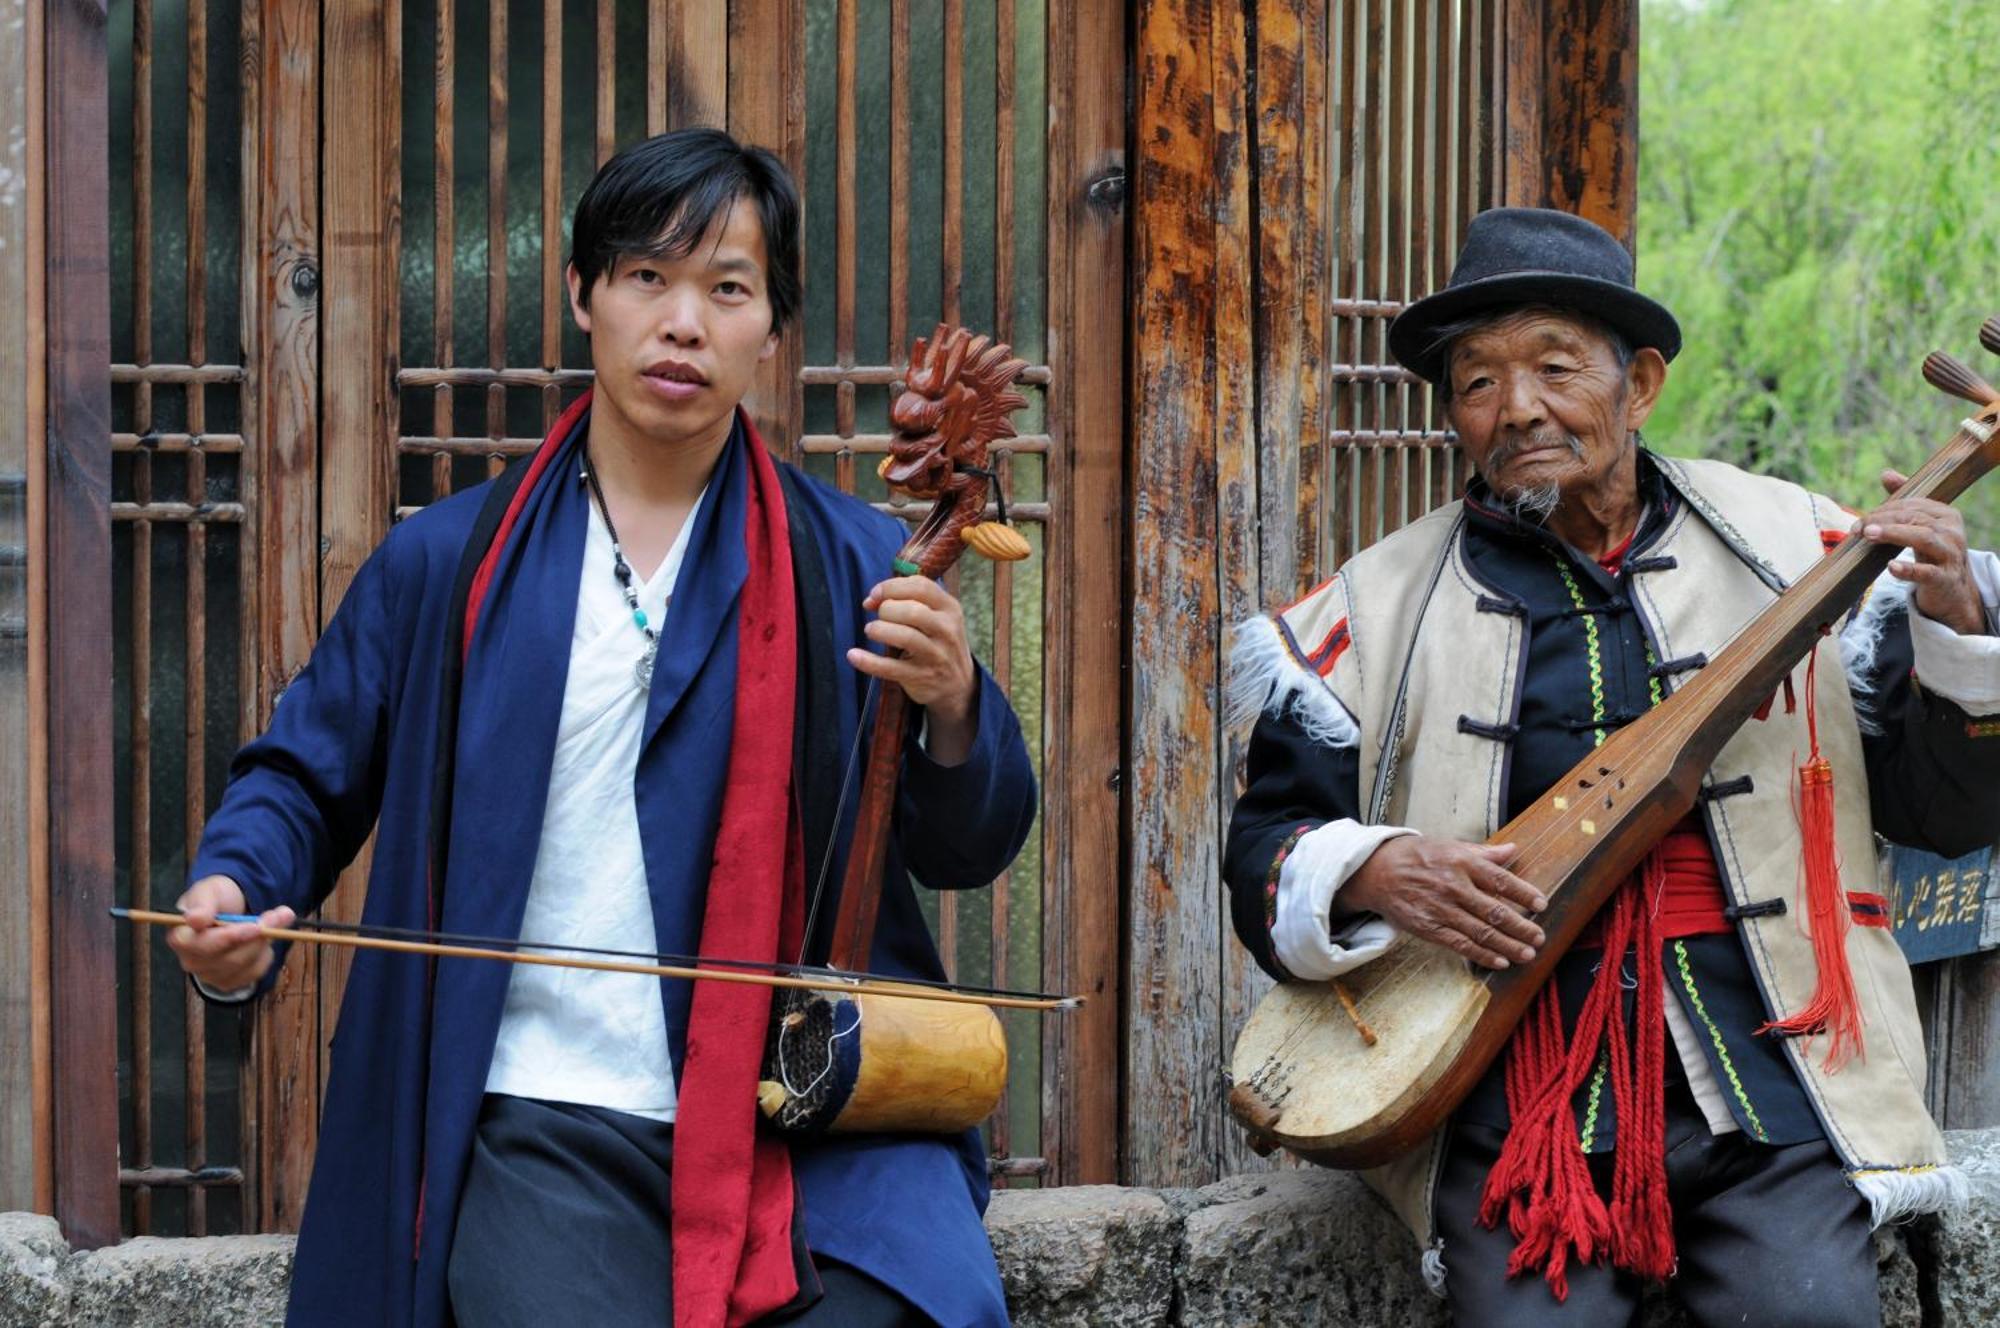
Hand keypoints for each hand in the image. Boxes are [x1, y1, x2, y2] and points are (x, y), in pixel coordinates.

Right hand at [165, 875, 294, 993]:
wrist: (228, 909)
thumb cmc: (215, 899)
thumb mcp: (209, 891)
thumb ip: (202, 904)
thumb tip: (194, 919)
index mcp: (181, 937)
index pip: (202, 945)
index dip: (230, 938)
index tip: (255, 926)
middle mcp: (191, 960)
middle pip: (230, 958)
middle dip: (258, 936)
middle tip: (281, 914)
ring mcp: (208, 974)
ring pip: (246, 965)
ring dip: (266, 942)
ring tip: (275, 919)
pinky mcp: (227, 982)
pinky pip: (254, 973)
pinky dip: (265, 955)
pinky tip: (263, 940)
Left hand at [849, 575, 979, 757]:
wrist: (958, 684)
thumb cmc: (938, 641)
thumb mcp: (937, 617)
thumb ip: (908, 601)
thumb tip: (871, 600)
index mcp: (950, 609)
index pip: (921, 587)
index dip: (891, 587)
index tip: (875, 594)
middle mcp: (946, 630)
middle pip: (912, 611)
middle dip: (886, 610)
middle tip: (879, 617)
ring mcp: (935, 655)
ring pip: (905, 637)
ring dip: (879, 630)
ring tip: (871, 631)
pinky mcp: (921, 677)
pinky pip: (890, 668)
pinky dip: (868, 661)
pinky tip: (853, 655)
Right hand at [1341, 836, 1546, 970]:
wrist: (1376, 872)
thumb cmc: (1416, 857)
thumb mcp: (1450, 847)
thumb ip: (1483, 853)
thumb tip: (1513, 851)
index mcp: (1461, 862)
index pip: (1501, 880)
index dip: (1524, 894)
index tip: (1541, 905)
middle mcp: (1453, 886)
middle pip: (1495, 910)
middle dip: (1522, 927)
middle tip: (1539, 937)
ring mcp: (1441, 909)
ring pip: (1482, 932)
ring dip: (1508, 945)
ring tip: (1527, 954)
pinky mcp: (1429, 928)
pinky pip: (1461, 944)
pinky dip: (1483, 954)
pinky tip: (1500, 961)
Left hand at [1861, 471, 1985, 634]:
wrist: (1953, 591)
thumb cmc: (1932, 554)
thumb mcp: (1921, 527)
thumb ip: (1904, 502)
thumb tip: (1886, 473)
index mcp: (1946, 515)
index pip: (1911, 506)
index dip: (1883, 510)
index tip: (1860, 522)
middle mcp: (1951, 532)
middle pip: (1914, 518)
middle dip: (1882, 520)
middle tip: (1857, 528)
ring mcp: (1950, 555)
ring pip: (1923, 538)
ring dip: (1893, 534)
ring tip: (1869, 534)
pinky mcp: (1945, 578)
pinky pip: (1927, 572)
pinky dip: (1908, 569)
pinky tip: (1891, 567)